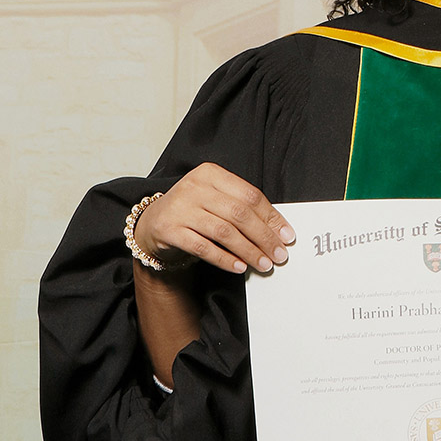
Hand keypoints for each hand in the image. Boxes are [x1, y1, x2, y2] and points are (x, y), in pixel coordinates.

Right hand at [134, 162, 294, 273]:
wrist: (153, 223)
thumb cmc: (194, 211)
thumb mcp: (216, 200)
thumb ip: (242, 208)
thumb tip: (278, 230)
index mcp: (211, 174)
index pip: (250, 196)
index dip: (272, 217)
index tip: (287, 236)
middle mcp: (194, 187)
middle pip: (239, 214)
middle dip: (264, 237)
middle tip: (279, 254)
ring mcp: (180, 208)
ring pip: (224, 232)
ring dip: (248, 251)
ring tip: (263, 263)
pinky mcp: (169, 230)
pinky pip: (204, 247)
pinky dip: (225, 259)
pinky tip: (239, 267)